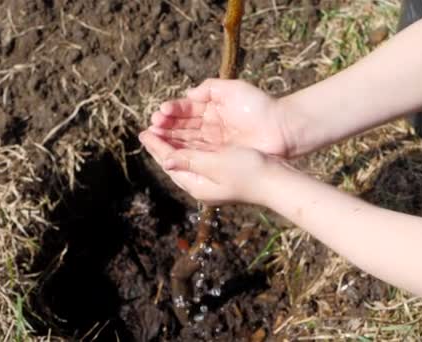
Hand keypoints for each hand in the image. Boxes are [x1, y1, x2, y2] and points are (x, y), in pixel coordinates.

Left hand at [139, 130, 271, 205]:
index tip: (143, 132)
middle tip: (147, 131)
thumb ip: (190, 160)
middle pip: (175, 162)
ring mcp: (212, 180)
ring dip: (173, 145)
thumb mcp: (216, 163)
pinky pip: (197, 158)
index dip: (156, 146)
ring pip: (186, 160)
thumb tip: (165, 161)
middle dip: (161, 146)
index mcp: (197, 184)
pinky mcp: (223, 174)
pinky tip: (187, 140)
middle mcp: (202, 184)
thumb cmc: (250, 171)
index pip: (169, 163)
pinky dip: (188, 147)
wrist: (278, 181)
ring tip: (162, 131)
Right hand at [148, 78, 291, 157]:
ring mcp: (215, 143)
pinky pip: (197, 155)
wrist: (282, 129)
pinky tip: (169, 151)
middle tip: (151, 127)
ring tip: (154, 138)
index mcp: (212, 108)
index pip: (186, 110)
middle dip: (165, 127)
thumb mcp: (233, 89)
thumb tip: (188, 94)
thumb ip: (209, 88)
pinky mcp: (220, 157)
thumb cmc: (260, 106)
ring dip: (169, 140)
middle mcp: (211, 127)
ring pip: (186, 142)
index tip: (160, 113)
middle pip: (182, 127)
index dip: (172, 111)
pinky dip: (182, 153)